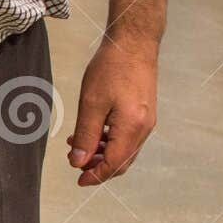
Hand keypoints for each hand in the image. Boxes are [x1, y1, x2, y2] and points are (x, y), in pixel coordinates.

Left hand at [68, 39, 158, 185]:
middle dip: (98, 167)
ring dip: (101, 154)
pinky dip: (109, 142)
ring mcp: (146, 121)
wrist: (134, 42)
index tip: (78, 180)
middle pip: (121, 162)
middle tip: (75, 162)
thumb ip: (85, 137)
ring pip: (124, 151)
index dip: (95, 176)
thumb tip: (79, 163)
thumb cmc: (112, 68)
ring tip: (77, 145)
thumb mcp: (91, 104)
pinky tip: (92, 134)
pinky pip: (127, 138)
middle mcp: (144, 128)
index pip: (114, 164)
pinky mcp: (144, 113)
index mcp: (132, 127)